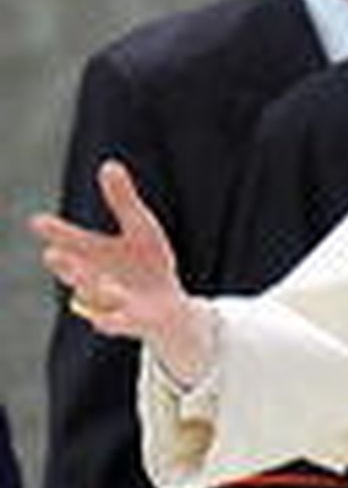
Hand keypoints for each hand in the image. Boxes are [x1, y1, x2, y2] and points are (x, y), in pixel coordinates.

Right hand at [31, 161, 213, 381]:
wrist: (170, 309)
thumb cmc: (149, 265)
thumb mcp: (141, 228)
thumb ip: (123, 202)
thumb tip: (109, 164)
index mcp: (94, 254)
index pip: (70, 240)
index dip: (55, 232)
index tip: (38, 222)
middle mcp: (96, 279)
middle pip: (75, 271)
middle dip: (65, 264)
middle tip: (53, 255)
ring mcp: (113, 303)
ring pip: (96, 298)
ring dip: (94, 290)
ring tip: (101, 282)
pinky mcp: (134, 323)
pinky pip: (118, 323)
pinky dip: (112, 320)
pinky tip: (105, 318)